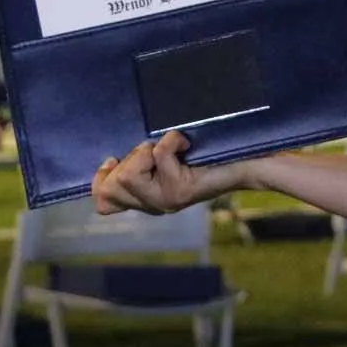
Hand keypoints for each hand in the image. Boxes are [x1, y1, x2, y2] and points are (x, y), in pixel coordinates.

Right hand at [93, 130, 234, 215]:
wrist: (245, 161)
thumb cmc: (206, 153)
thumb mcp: (163, 160)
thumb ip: (139, 164)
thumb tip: (109, 161)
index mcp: (145, 199)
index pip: (104, 204)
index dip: (101, 179)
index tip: (115, 160)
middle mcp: (154, 205)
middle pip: (111, 187)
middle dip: (128, 160)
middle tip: (154, 153)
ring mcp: (166, 201)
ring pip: (129, 176)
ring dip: (146, 152)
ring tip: (171, 151)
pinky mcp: (181, 191)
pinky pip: (158, 157)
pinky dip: (171, 141)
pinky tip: (186, 145)